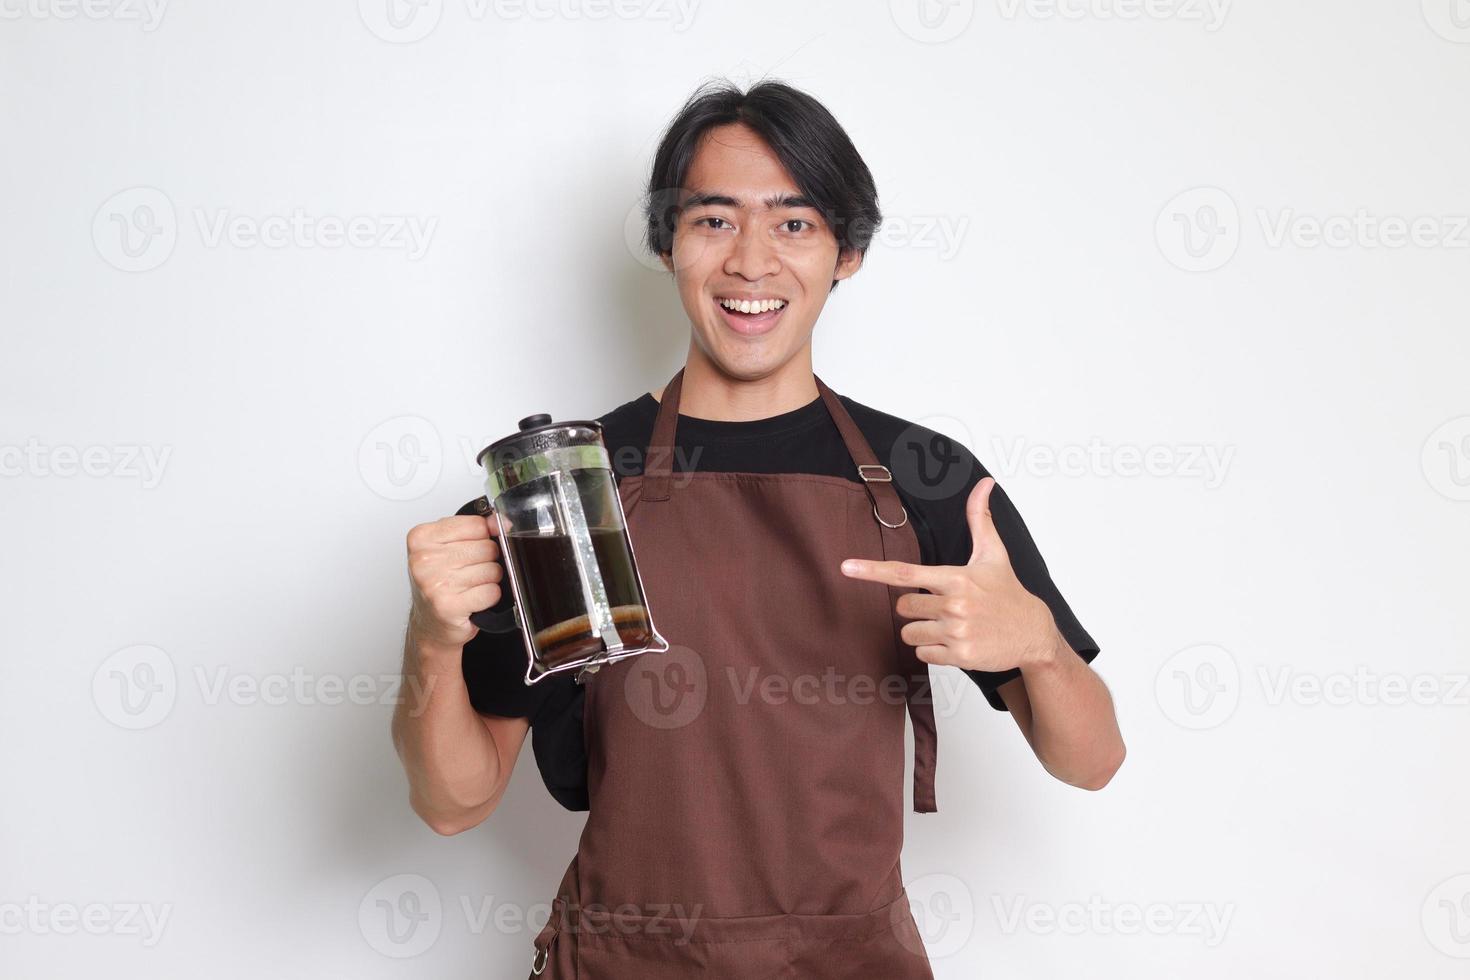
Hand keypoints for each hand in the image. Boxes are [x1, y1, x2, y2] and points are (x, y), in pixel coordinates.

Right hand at [405, 514, 504, 651]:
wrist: (430, 622)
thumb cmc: (439, 583)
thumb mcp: (450, 546)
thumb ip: (476, 528)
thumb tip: (502, 522)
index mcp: (421, 538)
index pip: (476, 524)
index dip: (483, 537)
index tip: (471, 548)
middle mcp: (424, 560)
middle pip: (487, 547)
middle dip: (487, 560)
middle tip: (469, 571)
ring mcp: (436, 583)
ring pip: (492, 570)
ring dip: (488, 580)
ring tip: (470, 586)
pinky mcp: (449, 606)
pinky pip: (491, 592)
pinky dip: (489, 597)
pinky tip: (473, 599)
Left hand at [839, 477, 1059, 672]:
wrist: (1033, 633)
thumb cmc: (1008, 592)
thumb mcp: (994, 554)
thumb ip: (980, 519)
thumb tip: (984, 483)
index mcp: (956, 578)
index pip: (905, 573)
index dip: (872, 570)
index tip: (846, 567)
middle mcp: (954, 605)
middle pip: (902, 606)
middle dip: (915, 607)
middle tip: (941, 607)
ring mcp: (956, 632)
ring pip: (909, 632)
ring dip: (923, 630)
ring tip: (952, 626)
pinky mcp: (959, 656)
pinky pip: (923, 653)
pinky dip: (934, 650)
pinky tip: (957, 642)